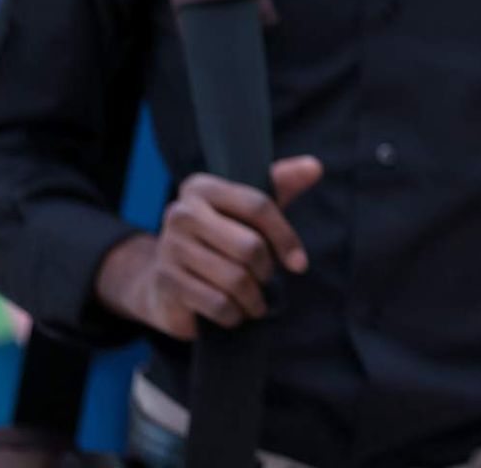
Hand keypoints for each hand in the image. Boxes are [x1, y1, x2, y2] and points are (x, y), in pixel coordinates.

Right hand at [96, 155, 322, 339]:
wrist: (166, 280)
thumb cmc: (220, 238)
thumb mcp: (249, 209)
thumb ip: (282, 184)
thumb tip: (315, 167)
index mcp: (202, 187)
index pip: (258, 206)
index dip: (285, 237)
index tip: (299, 263)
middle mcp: (181, 213)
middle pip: (249, 246)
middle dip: (266, 270)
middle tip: (266, 280)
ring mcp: (169, 248)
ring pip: (234, 278)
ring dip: (253, 297)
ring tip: (255, 301)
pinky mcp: (165, 282)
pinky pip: (216, 303)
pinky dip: (234, 314)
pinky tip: (235, 313)